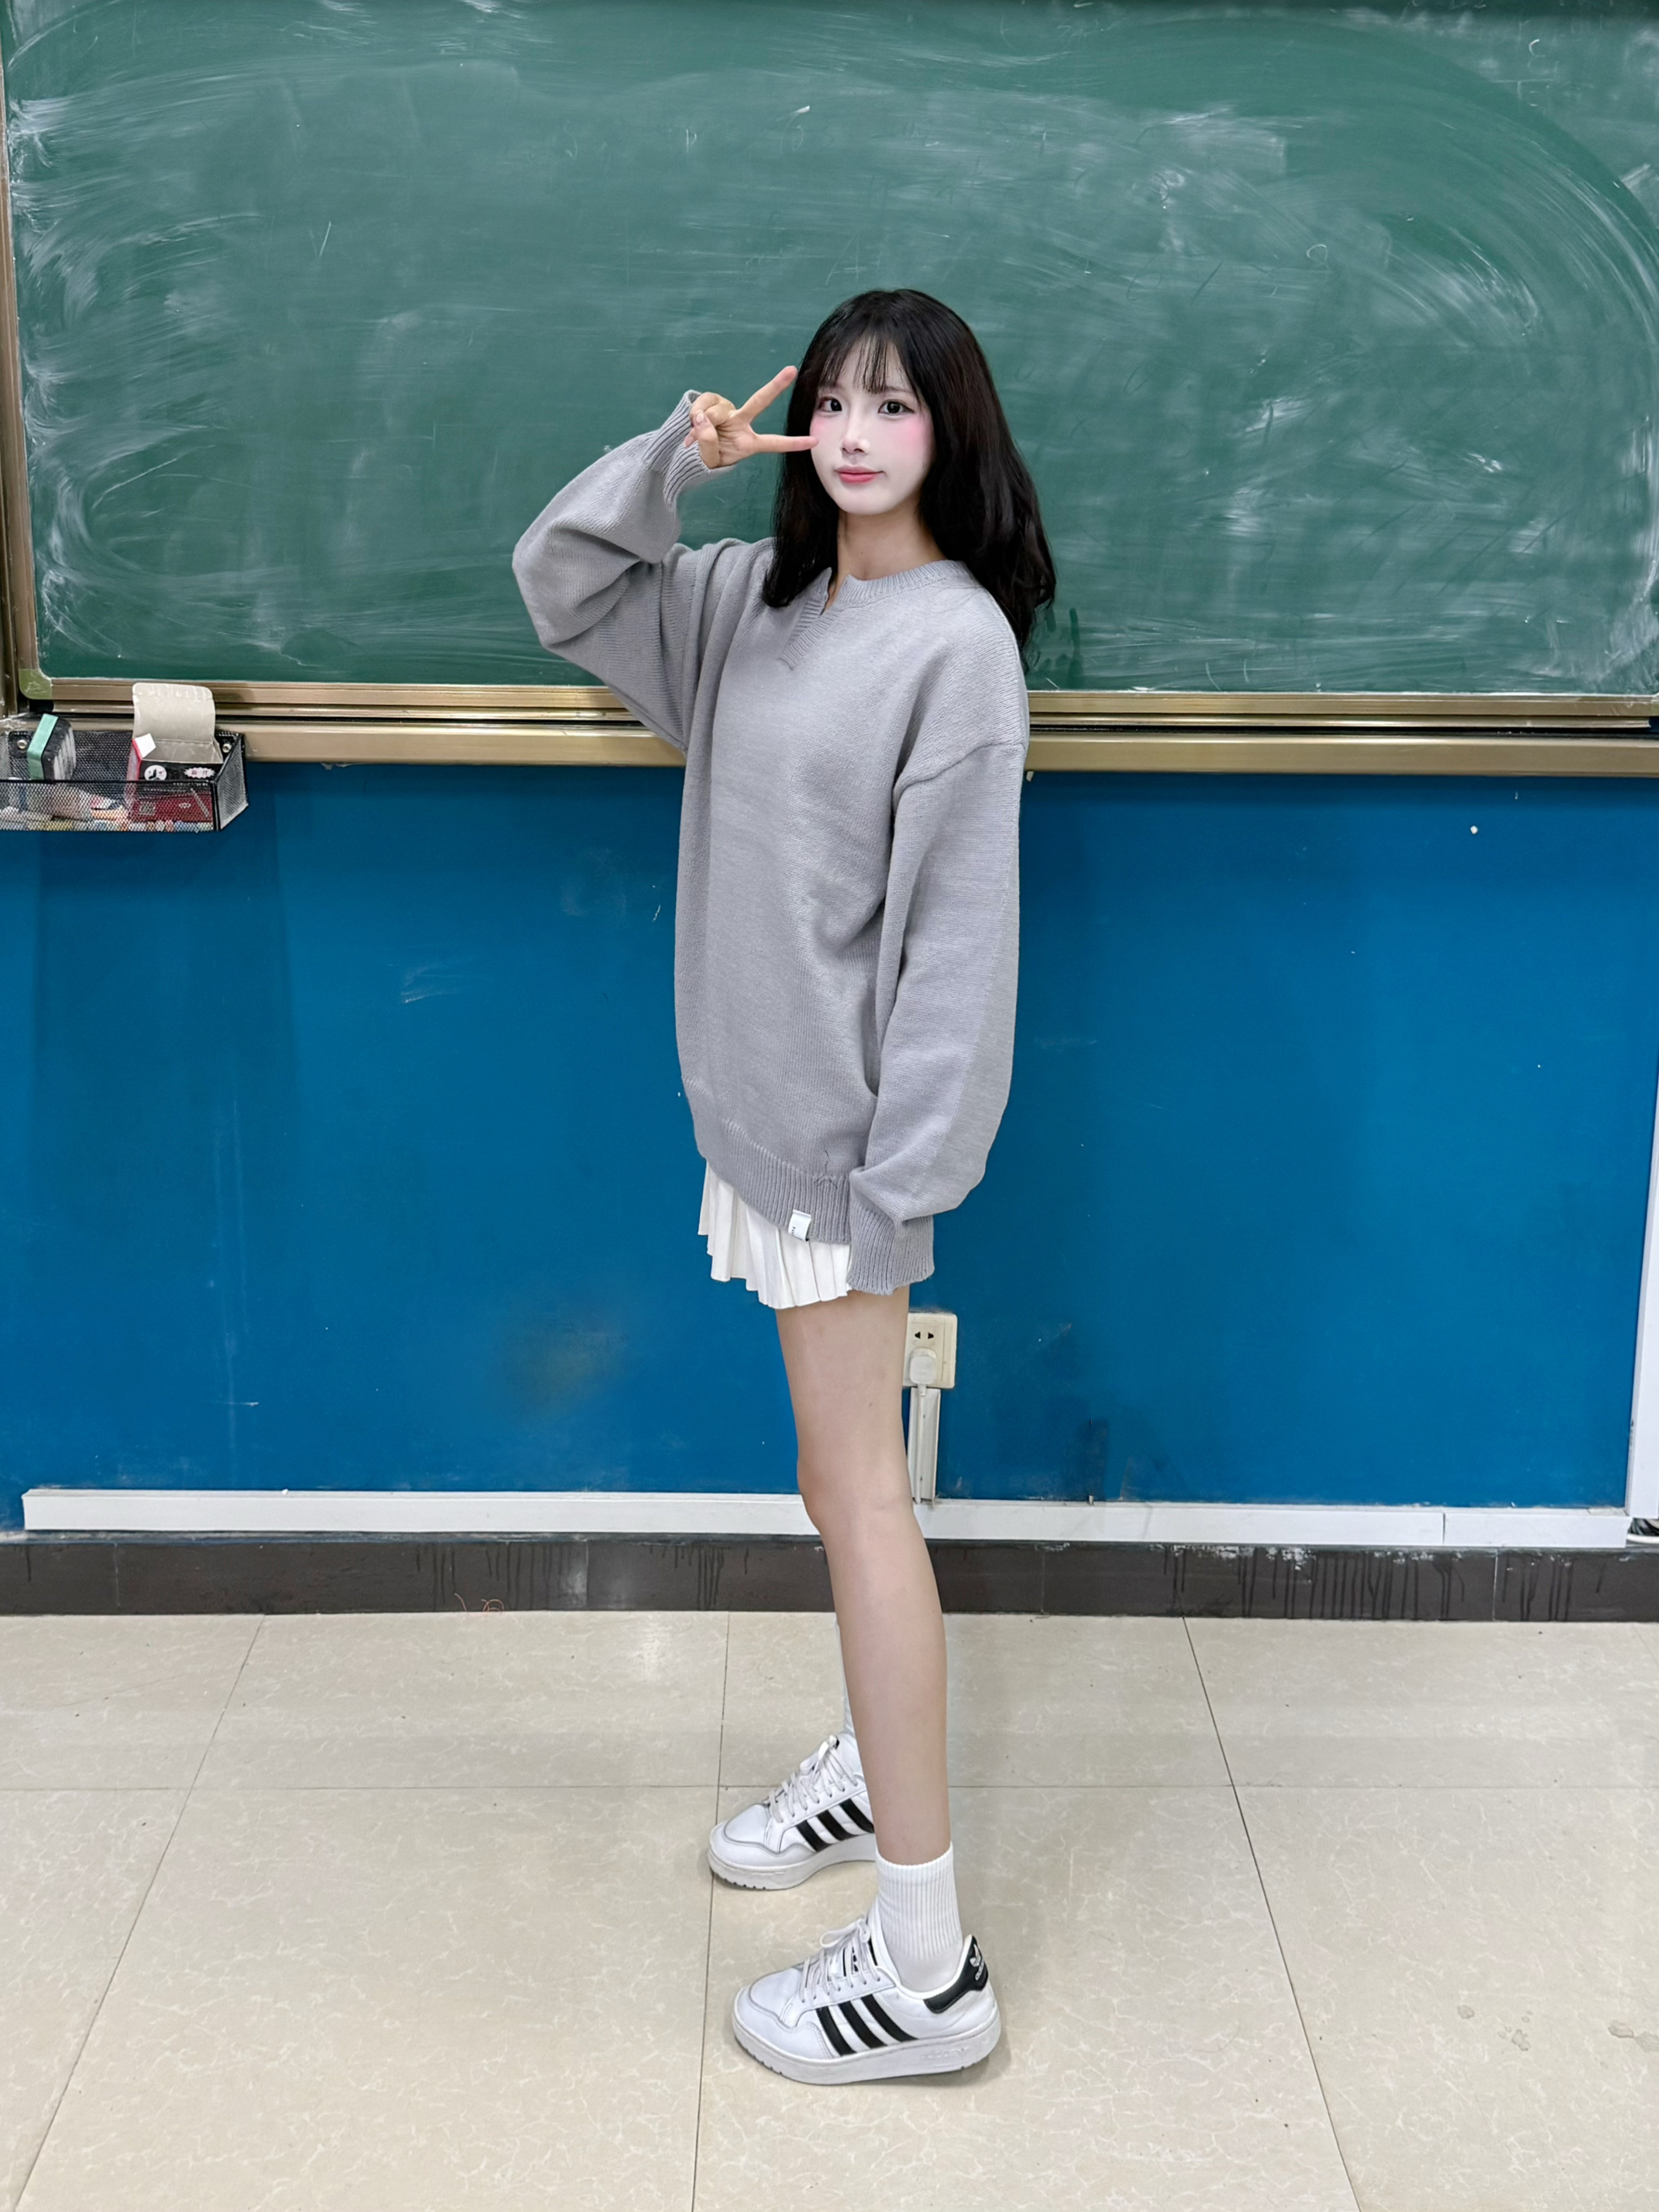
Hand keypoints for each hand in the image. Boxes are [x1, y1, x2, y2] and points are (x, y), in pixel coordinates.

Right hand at [685, 366, 816, 469]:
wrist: (688, 452)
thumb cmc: (704, 459)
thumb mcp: (708, 459)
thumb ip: (707, 443)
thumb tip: (704, 419)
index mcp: (748, 443)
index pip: (773, 443)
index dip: (793, 443)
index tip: (814, 441)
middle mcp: (742, 423)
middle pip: (760, 401)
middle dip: (776, 386)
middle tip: (792, 370)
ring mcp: (728, 411)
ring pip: (717, 410)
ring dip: (701, 422)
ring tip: (694, 436)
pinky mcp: (713, 402)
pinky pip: (704, 402)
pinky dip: (695, 411)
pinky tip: (692, 422)